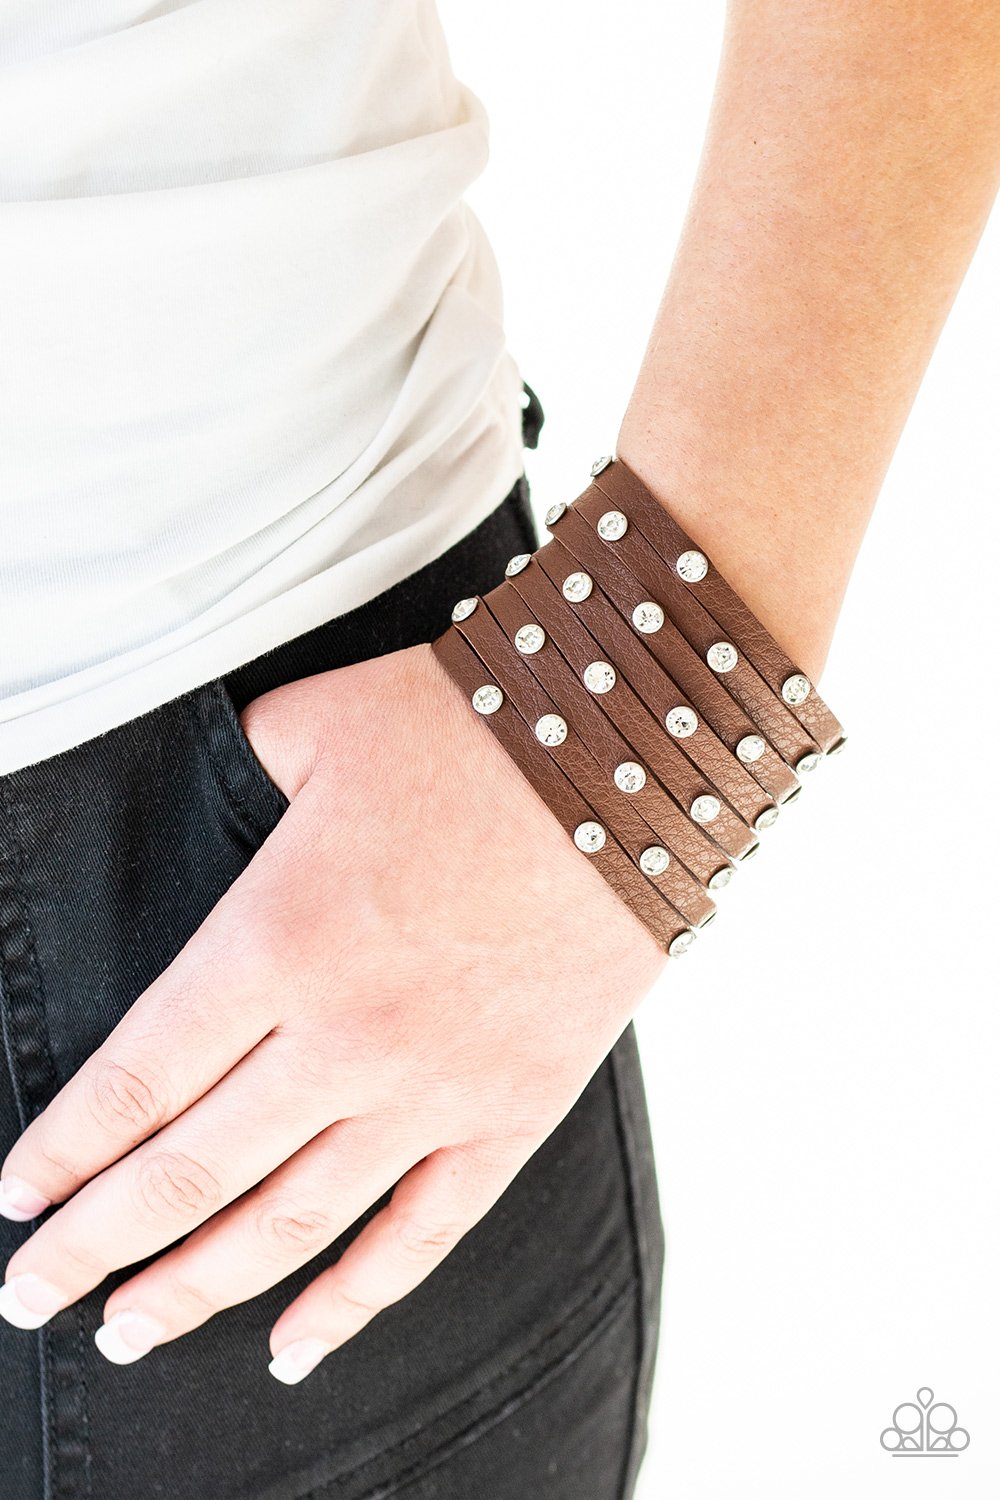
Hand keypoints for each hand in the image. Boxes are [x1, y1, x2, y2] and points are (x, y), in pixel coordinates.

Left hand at [0, 643, 664, 1382]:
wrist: (636, 755)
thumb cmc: (474, 728)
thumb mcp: (316, 726)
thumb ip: (237, 772)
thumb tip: (213, 793)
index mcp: (276, 939)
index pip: (137, 1079)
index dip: (65, 1150)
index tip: (18, 1200)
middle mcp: (342, 1036)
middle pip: (187, 1173)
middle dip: (92, 1247)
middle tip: (31, 1295)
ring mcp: (433, 1087)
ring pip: (288, 1225)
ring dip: (194, 1288)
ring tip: (127, 1333)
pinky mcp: (513, 1109)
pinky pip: (421, 1235)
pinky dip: (352, 1302)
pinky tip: (292, 1349)